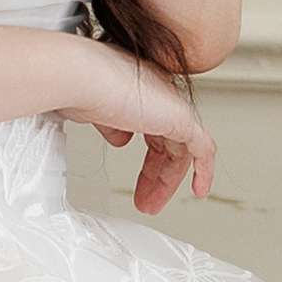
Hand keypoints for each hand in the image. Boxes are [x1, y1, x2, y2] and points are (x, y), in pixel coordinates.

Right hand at [65, 39, 216, 216]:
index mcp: (141, 88)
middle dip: (155, 176)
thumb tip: (122, 139)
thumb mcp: (94, 112)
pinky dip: (203, 170)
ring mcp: (171, 104)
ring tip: (152, 205)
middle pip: (167, 142)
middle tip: (144, 199)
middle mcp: (159, 93)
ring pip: (180, 150)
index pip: (153, 129)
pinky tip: (200, 189)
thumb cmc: (78, 85)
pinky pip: (203, 149)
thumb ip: (112, 125)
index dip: (147, 160)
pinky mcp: (181, 117)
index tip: (137, 182)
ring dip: (166, 181)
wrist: (81, 77)